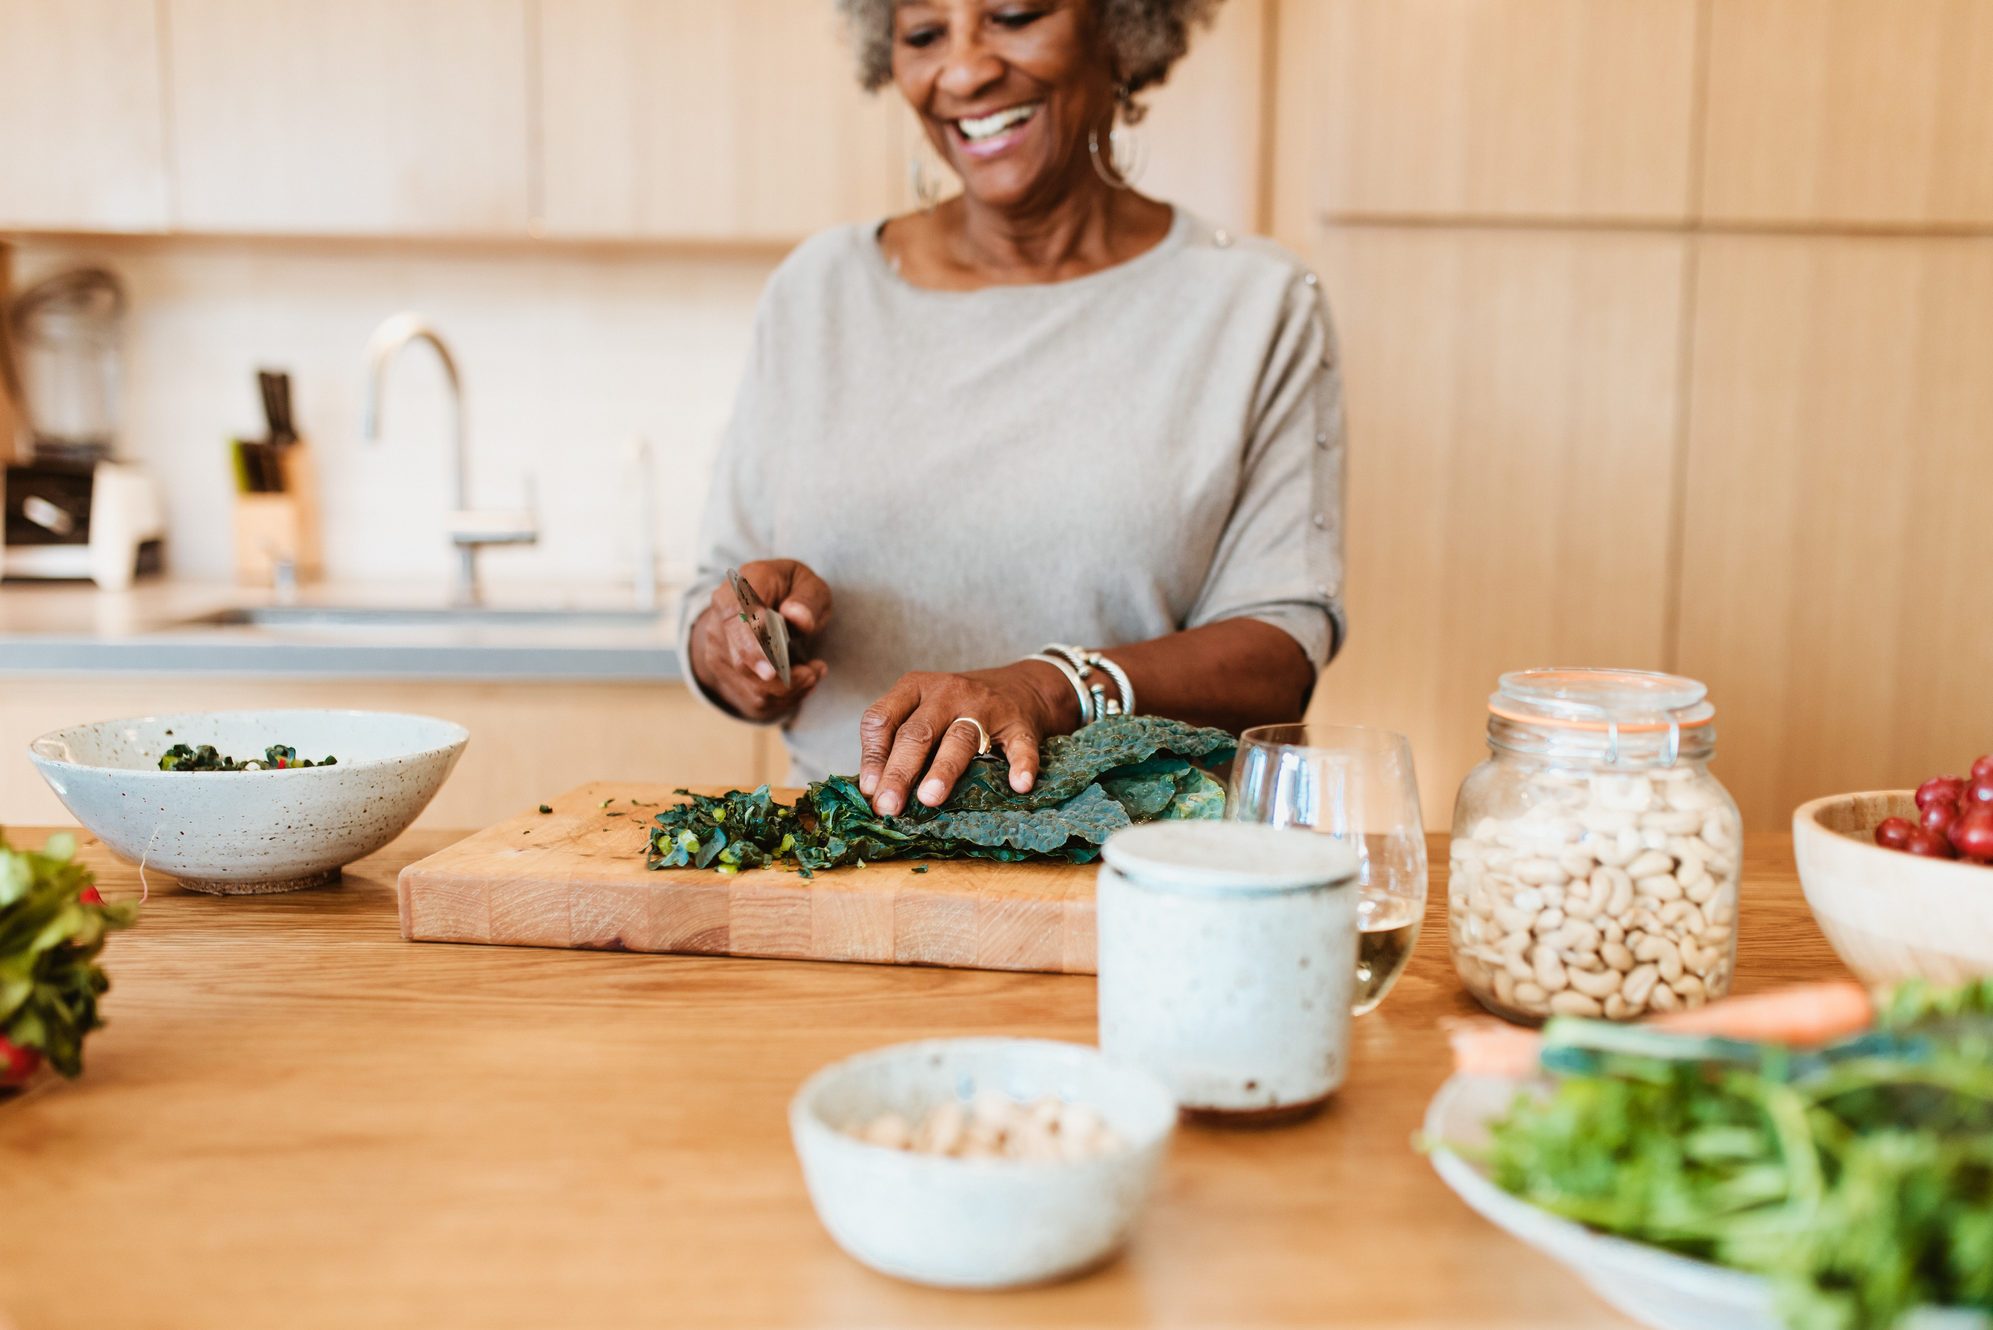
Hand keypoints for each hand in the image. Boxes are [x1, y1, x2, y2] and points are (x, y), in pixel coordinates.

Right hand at [689, 558, 830, 721]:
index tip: (772, 672)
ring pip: (751, 687)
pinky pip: (755, 698)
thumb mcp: (809, 584)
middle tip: (813, 673)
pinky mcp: (725, 673)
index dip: (752, 648)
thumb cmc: (791, 591)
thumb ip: (808, 599)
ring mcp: (718, 649)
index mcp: (738, 589)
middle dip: (782, 679)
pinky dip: (785, 697)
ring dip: (790, 689)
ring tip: (812, 673)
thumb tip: (797, 617)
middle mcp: (719, 620)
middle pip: (741, 663)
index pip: (736, 621)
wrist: (766, 603)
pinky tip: (800, 681)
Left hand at [858, 662, 1076, 815]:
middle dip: (900, 771)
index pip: (883, 718)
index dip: (873, 755)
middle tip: (889, 806)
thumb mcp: (922, 711)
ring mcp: (985, 706)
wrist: (1020, 687)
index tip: (869, 791)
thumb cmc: (958, 709)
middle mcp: (948, 692)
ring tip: (930, 798)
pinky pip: (1020, 745)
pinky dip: (1021, 765)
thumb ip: (897, 742)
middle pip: (918, 732)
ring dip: (944, 769)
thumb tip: (872, 792)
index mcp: (915, 687)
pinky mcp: (1019, 724)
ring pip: (961, 738)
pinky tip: (1017, 785)